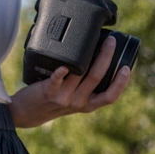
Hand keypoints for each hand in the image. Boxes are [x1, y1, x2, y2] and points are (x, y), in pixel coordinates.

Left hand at [10, 35, 130, 127]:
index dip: (120, 83)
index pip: (109, 97)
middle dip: (106, 57)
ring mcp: (63, 97)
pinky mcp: (48, 92)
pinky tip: (64, 65)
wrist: (28, 112)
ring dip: (88, 56)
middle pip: (96, 78)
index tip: (126, 68)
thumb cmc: (54, 101)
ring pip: (80, 75)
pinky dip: (61, 72)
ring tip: (91, 40)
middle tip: (111, 41)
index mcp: (87, 104)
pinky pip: (56, 79)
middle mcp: (77, 102)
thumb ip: (87, 86)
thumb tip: (102, 59)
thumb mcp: (75, 99)